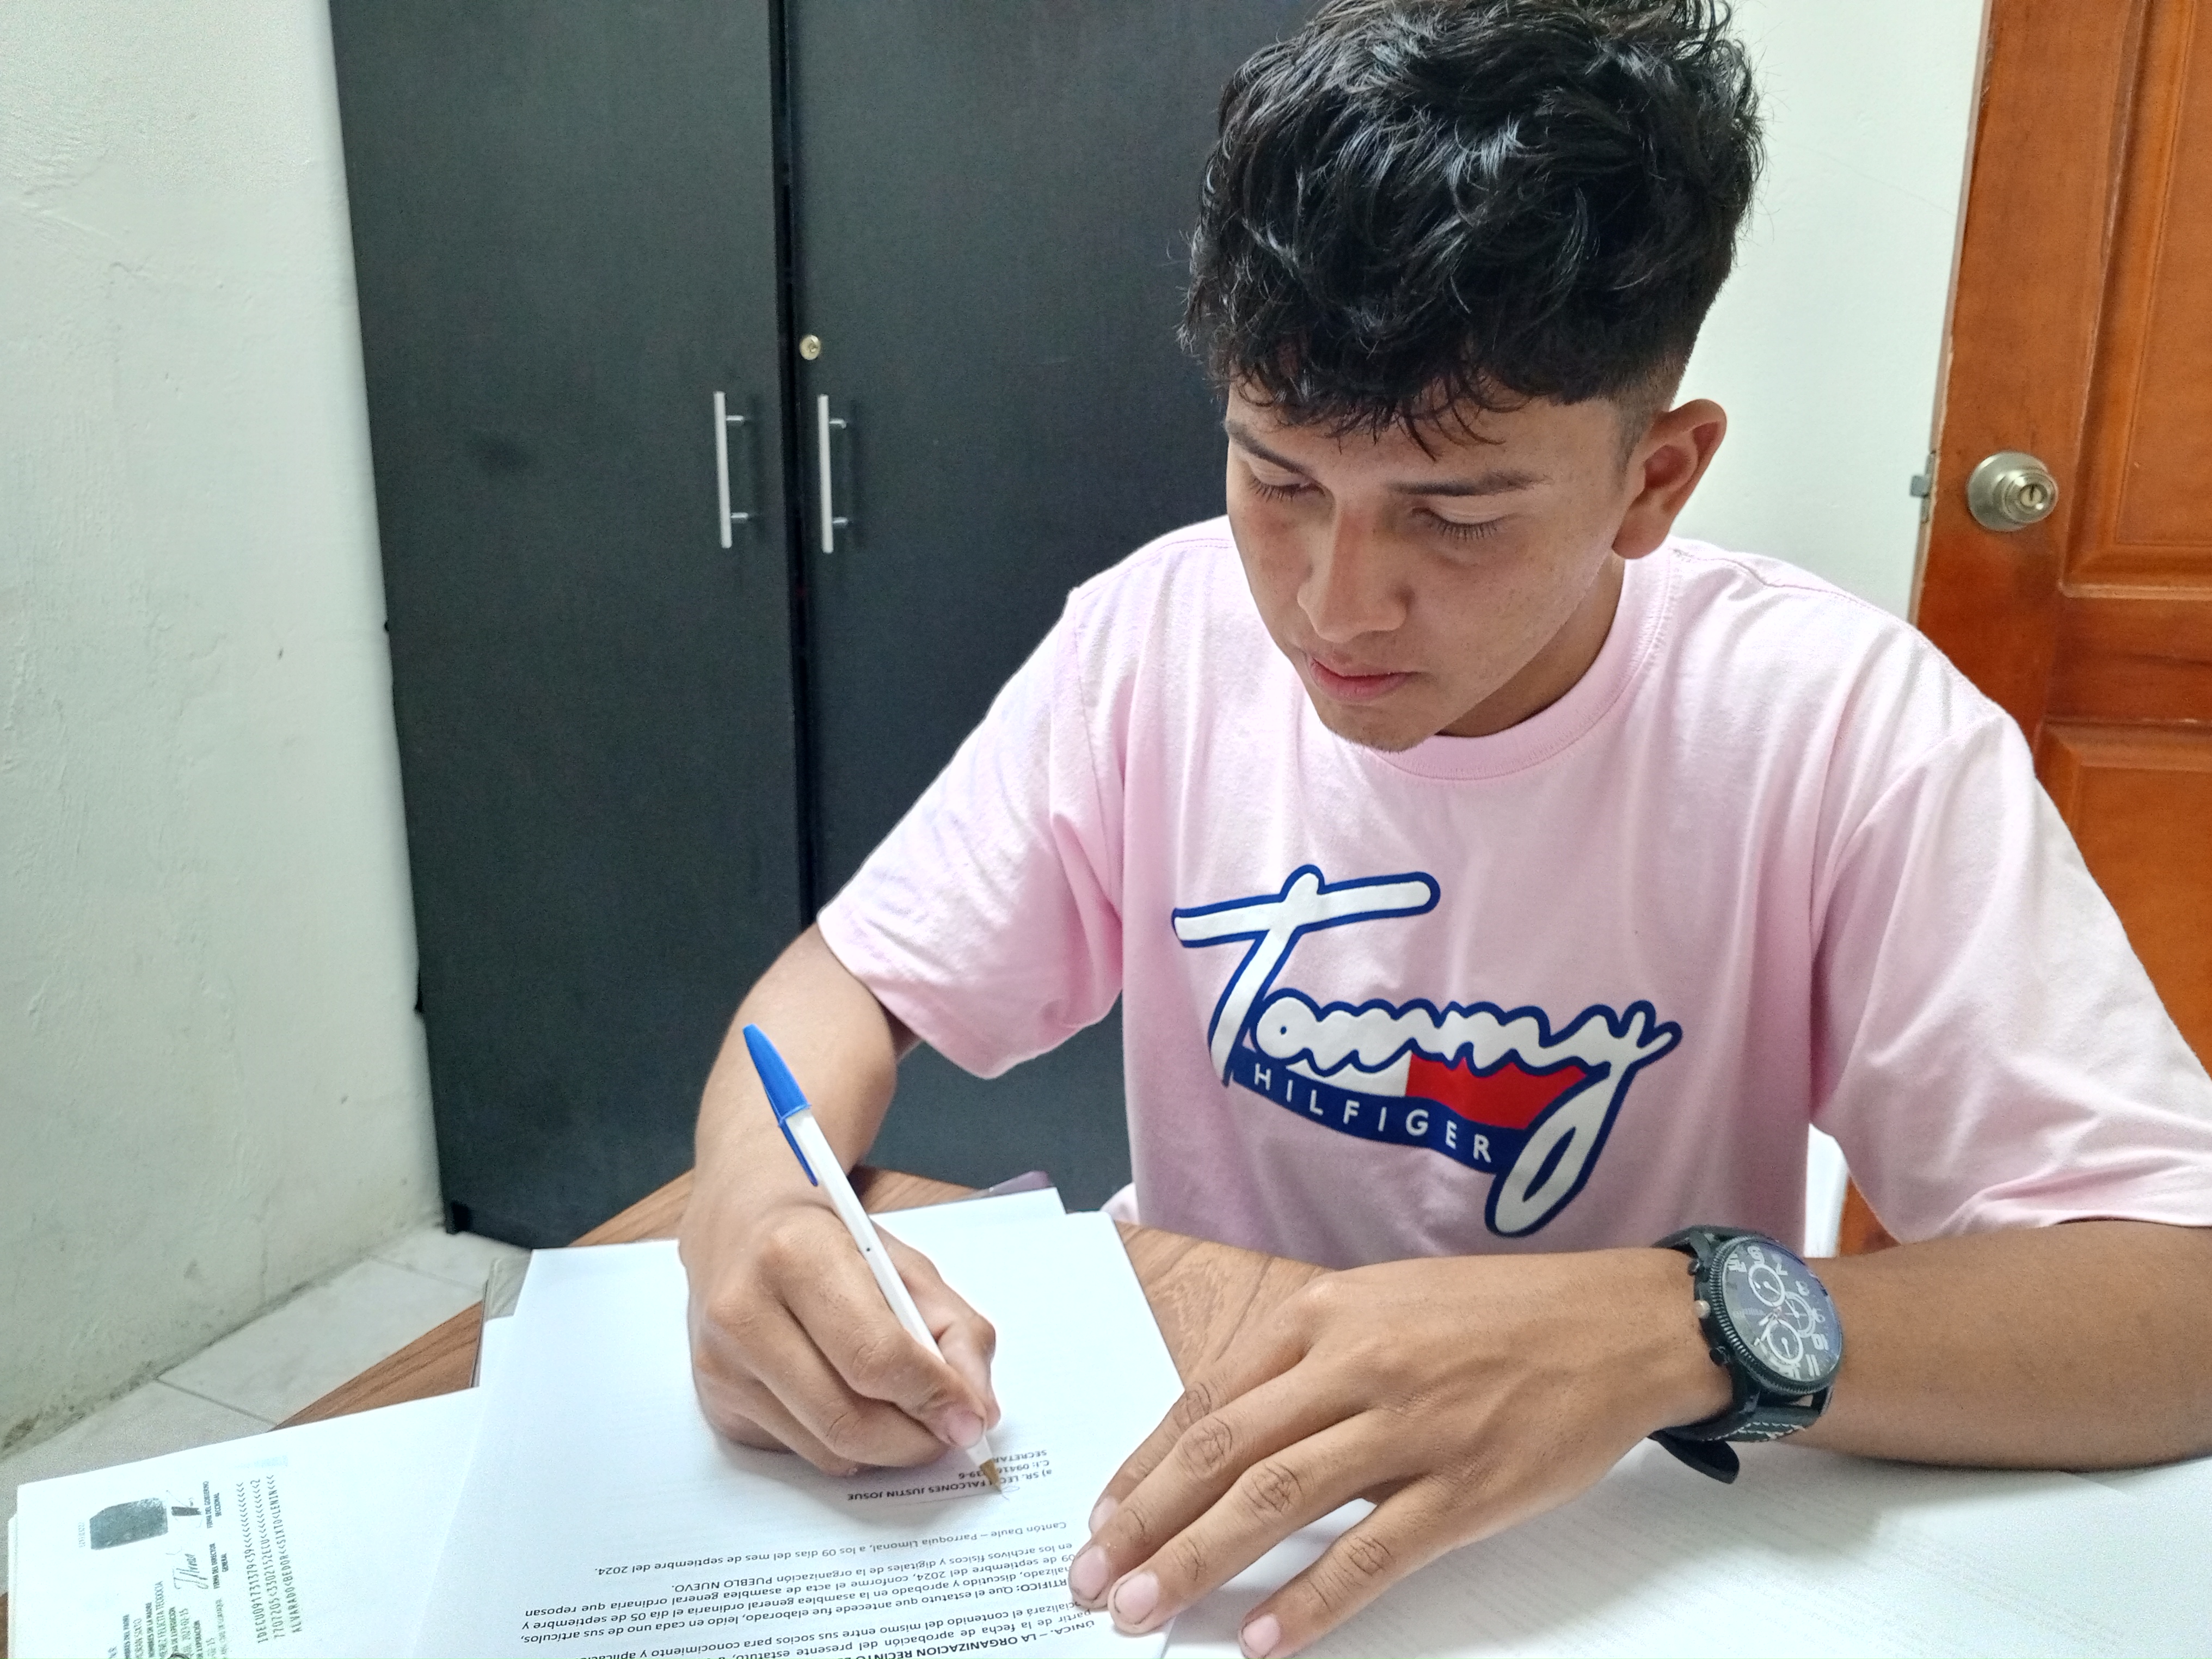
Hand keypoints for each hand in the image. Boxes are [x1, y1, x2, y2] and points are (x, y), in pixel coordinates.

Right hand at [679, 1185, 999, 1474]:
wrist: (739, 1228)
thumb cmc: (829, 1242)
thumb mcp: (906, 1265)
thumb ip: (957, 1332)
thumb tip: (976, 1412)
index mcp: (795, 1255)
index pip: (874, 1356)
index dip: (932, 1396)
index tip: (970, 1417)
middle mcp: (744, 1313)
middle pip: (847, 1420)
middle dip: (915, 1440)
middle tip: (949, 1432)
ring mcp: (722, 1367)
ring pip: (826, 1449)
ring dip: (886, 1449)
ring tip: (911, 1419)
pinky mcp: (717, 1406)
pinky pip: (801, 1452)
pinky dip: (844, 1446)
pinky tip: (854, 1405)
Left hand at [1066, 1249, 1726, 1657]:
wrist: (1615, 1321)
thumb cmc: (1493, 1315)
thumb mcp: (1381, 1305)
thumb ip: (1304, 1363)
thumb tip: (1224, 1437)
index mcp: (1324, 1314)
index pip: (1207, 1401)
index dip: (1145, 1468)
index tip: (1101, 1520)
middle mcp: (1354, 1364)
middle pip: (1224, 1452)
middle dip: (1146, 1522)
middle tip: (1094, 1581)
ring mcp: (1409, 1427)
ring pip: (1277, 1501)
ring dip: (1199, 1561)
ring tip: (1144, 1611)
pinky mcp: (1464, 1487)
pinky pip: (1371, 1553)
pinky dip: (1311, 1600)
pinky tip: (1265, 1640)